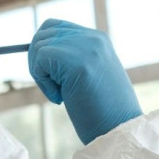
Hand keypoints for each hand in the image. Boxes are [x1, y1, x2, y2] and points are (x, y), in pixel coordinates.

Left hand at [28, 19, 141, 143]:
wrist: (120, 132)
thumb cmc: (103, 112)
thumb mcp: (89, 76)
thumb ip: (71, 58)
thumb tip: (39, 52)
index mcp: (97, 39)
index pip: (55, 27)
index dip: (43, 49)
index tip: (51, 74)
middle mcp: (92, 38)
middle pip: (43, 34)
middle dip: (38, 61)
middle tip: (54, 88)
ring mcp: (86, 47)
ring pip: (38, 47)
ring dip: (41, 74)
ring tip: (60, 94)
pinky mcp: (77, 62)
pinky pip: (40, 61)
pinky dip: (42, 82)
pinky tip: (60, 98)